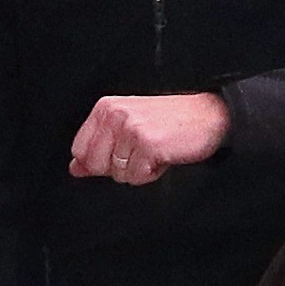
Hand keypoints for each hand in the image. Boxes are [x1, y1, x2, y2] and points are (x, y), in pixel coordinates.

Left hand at [68, 90, 233, 182]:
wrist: (209, 115)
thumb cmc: (170, 120)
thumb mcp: (129, 127)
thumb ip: (99, 147)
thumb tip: (75, 167)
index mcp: (106, 107)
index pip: (80, 149)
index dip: (100, 160)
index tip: (122, 152)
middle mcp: (115, 115)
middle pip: (96, 164)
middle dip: (119, 167)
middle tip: (142, 150)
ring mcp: (131, 129)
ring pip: (118, 174)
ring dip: (139, 170)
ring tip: (156, 150)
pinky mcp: (148, 144)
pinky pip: (137, 177)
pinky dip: (152, 173)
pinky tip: (164, 155)